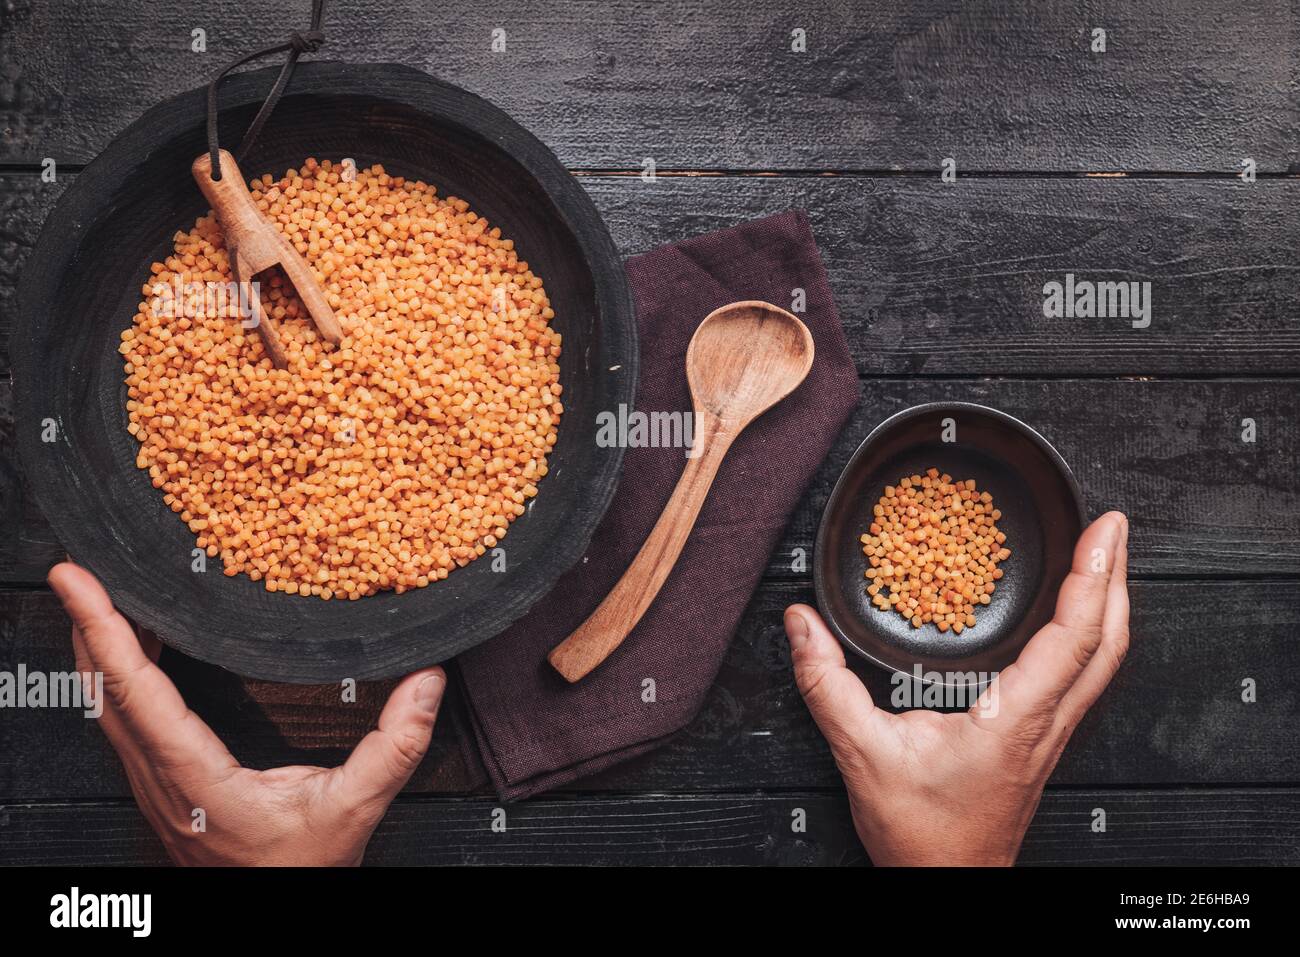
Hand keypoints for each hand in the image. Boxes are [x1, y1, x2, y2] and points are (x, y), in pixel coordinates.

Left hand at [47, 562, 445, 865]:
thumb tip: (426, 681)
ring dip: (96, 649)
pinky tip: (132, 656)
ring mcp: (153, 785)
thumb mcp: (355, 808)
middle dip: (86, 624)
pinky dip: (115, 676)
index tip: (77, 582)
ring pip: (102, 706)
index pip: (135, 688)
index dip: (103, 629)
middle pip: (100, 689)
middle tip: (80, 573)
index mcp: (194, 774)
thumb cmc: (300, 872)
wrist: (271, 916)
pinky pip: (121, 720)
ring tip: (99, 599)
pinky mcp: (162, 786)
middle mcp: (159, 778)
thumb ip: (393, 746)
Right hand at [785, 511, 1128, 865]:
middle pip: (1108, 643)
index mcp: (1015, 721)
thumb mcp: (861, 753)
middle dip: (1115, 577)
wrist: (947, 884)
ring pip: (1104, 662)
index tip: (1100, 531)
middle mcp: (1046, 724)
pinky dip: (1091, 633)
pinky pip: (1085, 677)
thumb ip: (828, 685)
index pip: (1072, 638)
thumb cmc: (921, 836)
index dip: (1091, 578)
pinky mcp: (1042, 741)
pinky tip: (1074, 619)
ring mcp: (1051, 735)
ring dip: (1110, 604)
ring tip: (1102, 558)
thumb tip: (804, 625)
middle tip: (1112, 526)